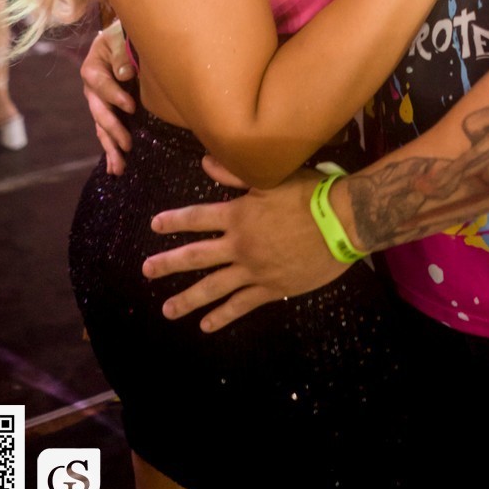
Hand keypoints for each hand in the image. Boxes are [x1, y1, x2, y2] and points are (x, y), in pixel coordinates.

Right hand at [80, 19, 135, 174]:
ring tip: (119, 168)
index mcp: (92, 69)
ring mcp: (98, 103)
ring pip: (101, 128)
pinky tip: (115, 168)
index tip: (131, 106)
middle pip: (99, 112)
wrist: (122, 38)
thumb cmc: (122, 35)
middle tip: (127, 144)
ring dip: (110, 148)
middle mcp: (92, 89)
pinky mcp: (107, 111)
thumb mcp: (119, 37)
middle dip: (113, 130)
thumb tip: (125, 73)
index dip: (115, 95)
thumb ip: (121, 54)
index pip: (102, 85)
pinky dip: (110, 150)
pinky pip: (106, 132)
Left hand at [144, 161, 347, 330]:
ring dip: (188, 299)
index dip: (174, 221)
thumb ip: (235, 172)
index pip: (197, 218)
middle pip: (196, 256)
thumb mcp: (272, 177)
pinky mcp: (272, 288)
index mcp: (237, 214)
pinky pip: (241, 305)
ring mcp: (254, 270)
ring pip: (213, 287)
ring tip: (168, 309)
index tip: (155, 225)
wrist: (342, 223)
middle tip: (147, 271)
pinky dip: (223, 316)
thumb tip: (204, 163)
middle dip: (168, 263)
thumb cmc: (309, 194)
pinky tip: (207, 325)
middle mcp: (239, 245)